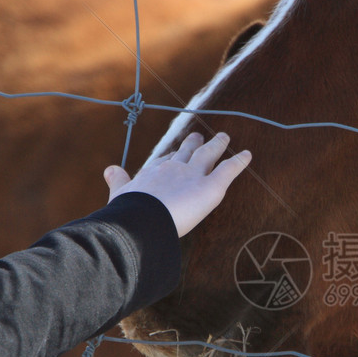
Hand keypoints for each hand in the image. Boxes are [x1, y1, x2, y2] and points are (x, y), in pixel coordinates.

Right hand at [103, 132, 250, 237]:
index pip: (164, 162)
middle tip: (198, 136)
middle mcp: (173, 169)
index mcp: (152, 173)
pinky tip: (248, 155)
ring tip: (224, 137)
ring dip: (217, 145)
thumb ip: (117, 182)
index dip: (170, 158)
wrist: (142, 219)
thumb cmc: (129, 214)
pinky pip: (229, 169)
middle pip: (185, 152)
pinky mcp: (211, 187)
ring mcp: (193, 175)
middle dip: (192, 144)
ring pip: (208, 155)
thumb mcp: (120, 195)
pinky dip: (239, 161)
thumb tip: (110, 169)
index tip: (173, 155)